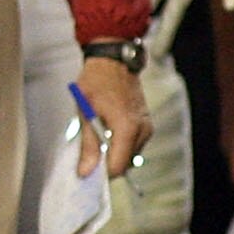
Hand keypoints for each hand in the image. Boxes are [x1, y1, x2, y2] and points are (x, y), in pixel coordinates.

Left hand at [74, 53, 151, 176]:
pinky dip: (120, 144)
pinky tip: (108, 129)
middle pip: (124, 164)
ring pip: (129, 156)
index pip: (117, 168)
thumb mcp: (86, 113)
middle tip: (90, 146)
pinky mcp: (147, 125)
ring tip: (99, 132)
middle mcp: (142, 131)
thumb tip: (86, 173)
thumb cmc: (96, 82)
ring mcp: (147, 128)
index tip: (87, 167)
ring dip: (113, 152)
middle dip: (106, 162)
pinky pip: (133, 145)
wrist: (114, 61)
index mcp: (127, 129)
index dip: (101, 173)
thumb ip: (88, 145)